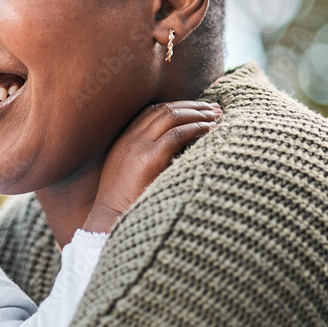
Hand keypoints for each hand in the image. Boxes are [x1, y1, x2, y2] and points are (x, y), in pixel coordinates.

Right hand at [82, 100, 220, 233]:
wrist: (110, 219)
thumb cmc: (126, 204)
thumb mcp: (131, 174)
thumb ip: (147, 157)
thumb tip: (178, 150)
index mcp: (124, 140)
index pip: (153, 111)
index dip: (178, 106)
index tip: (198, 108)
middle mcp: (130, 139)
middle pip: (164, 109)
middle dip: (192, 106)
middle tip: (214, 107)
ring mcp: (139, 147)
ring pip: (171, 117)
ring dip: (197, 114)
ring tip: (217, 116)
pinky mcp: (150, 158)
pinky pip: (177, 134)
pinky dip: (196, 129)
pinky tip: (210, 130)